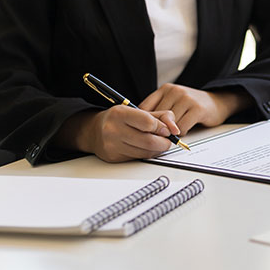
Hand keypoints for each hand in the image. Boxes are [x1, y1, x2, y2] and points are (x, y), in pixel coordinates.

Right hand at [57, 106, 180, 161]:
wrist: (94, 130)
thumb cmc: (119, 119)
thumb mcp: (139, 111)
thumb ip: (161, 116)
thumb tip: (175, 129)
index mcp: (120, 114)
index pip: (148, 123)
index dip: (162, 128)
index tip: (166, 130)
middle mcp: (113, 129)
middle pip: (149, 141)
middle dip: (164, 142)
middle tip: (167, 140)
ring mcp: (112, 145)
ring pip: (145, 153)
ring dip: (157, 150)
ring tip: (157, 143)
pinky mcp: (113, 157)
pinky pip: (138, 158)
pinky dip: (147, 154)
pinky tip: (145, 148)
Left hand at [139, 84, 250, 134]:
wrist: (217, 103)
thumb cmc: (192, 106)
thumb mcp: (173, 102)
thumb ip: (159, 109)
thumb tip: (140, 124)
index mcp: (165, 89)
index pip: (145, 107)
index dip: (144, 122)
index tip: (146, 131)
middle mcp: (175, 91)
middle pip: (156, 117)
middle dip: (158, 129)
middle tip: (162, 135)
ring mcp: (187, 99)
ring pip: (169, 124)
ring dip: (171, 132)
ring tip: (175, 131)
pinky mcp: (197, 109)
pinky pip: (181, 128)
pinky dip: (181, 133)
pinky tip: (184, 130)